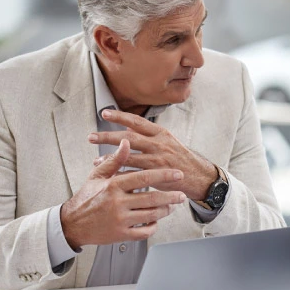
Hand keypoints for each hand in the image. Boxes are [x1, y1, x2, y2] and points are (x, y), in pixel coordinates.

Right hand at [61, 139, 187, 248]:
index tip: (177, 174)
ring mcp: (120, 220)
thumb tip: (126, 142)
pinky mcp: (121, 235)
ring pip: (151, 215)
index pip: (144, 178)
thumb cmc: (86, 197)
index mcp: (114, 186)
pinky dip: (153, 226)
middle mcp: (118, 203)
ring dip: (165, 211)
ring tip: (172, 206)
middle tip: (181, 195)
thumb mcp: (98, 175)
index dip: (163, 175)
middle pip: (152, 198)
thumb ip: (115, 160)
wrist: (72, 223)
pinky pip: (144, 232)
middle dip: (171, 196)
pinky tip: (156, 220)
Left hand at [89, 109, 217, 200]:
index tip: (105, 113)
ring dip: (110, 157)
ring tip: (95, 159)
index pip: (137, 121)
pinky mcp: (157, 173)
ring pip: (129, 155)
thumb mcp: (168, 141)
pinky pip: (135, 172)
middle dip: (108, 136)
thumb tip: (130, 128)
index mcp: (161, 132)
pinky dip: (122, 172)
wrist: (198, 176)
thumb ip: (149, 135)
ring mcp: (158, 158)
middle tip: (91, 136)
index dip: (120, 116)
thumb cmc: (181, 158)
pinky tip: (110, 174)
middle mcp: (159, 143)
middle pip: (129, 137)